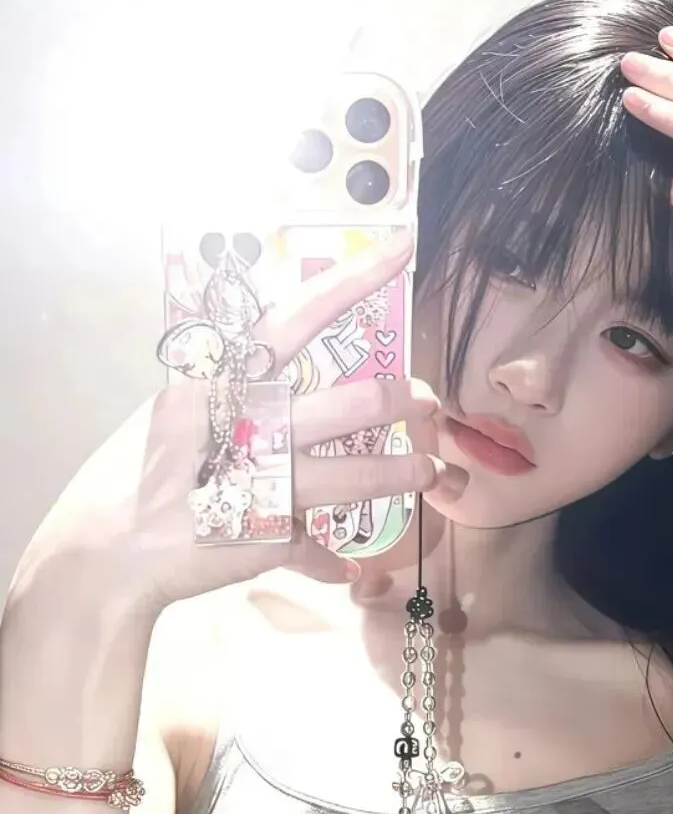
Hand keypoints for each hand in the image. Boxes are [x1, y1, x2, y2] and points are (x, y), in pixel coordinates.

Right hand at [17, 233, 468, 620]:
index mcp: (220, 380)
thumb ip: (230, 401)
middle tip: (426, 402)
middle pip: (354, 402)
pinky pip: (316, 546)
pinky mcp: (267, 536)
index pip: (295, 317)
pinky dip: (330, 560)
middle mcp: (247, 424)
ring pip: (359, 473)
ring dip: (406, 471)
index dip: (353, 280)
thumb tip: (274, 390)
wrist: (102, 552)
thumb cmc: (132, 477)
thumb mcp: (173, 416)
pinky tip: (344, 567)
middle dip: (404, 400)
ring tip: (429, 470)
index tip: (402, 247)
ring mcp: (261, 482)